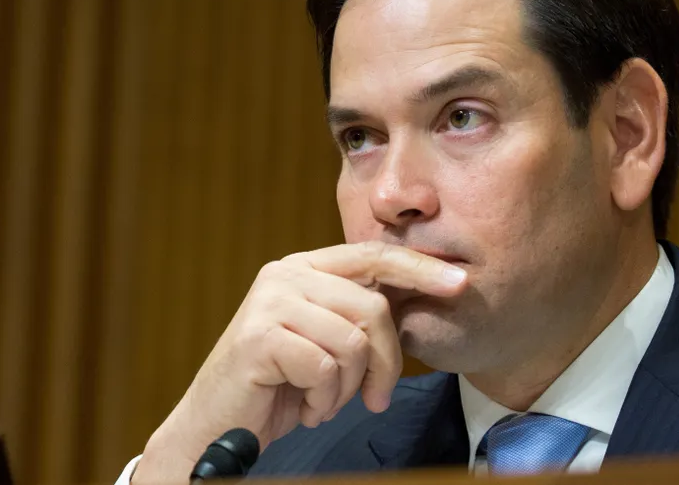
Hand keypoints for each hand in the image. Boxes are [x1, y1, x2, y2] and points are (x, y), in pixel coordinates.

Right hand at [132, 241, 467, 483]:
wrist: (218, 422)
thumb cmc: (279, 386)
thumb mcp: (327, 341)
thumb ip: (359, 314)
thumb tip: (425, 298)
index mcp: (304, 268)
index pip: (373, 256)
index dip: (419, 269)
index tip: (460, 284)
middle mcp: (285, 275)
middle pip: (372, 307)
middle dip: (387, 362)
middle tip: (374, 398)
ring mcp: (270, 303)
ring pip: (353, 341)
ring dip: (348, 387)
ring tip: (323, 400)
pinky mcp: (260, 337)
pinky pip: (326, 368)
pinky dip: (324, 400)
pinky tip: (305, 407)